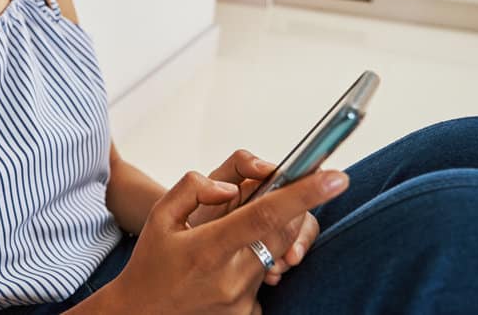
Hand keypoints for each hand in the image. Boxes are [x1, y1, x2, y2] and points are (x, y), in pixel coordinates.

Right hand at [106, 168, 348, 313]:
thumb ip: (193, 188)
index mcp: (209, 247)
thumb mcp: (160, 215)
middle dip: (289, 210)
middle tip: (279, 195)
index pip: (266, 215)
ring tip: (227, 243)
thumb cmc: (152, 261)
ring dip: (265, 238)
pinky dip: (254, 264)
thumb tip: (228, 188)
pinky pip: (265, 277)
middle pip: (283, 232)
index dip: (305, 194)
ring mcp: (242, 300)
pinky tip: (222, 272)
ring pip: (276, 253)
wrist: (141, 313)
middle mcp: (231, 277)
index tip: (336, 177)